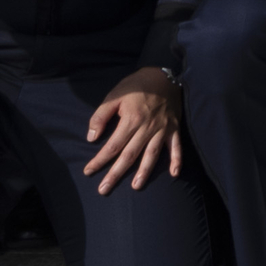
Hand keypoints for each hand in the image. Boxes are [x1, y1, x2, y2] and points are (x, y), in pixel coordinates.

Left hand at [81, 68, 185, 194]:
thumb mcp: (114, 96)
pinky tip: (174, 174)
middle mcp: (147, 127)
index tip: (88, 171)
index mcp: (131, 120)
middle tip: (104, 190)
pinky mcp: (174, 128)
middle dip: (115, 174)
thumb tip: (91, 137)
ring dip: (144, 172)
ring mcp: (162, 129)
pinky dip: (177, 160)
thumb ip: (100, 116)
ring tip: (136, 187)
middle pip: (130, 155)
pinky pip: (176, 146)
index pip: (112, 145)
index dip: (99, 160)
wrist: (163, 75)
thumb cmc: (135, 86)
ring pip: (152, 154)